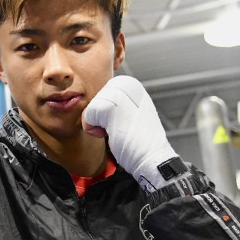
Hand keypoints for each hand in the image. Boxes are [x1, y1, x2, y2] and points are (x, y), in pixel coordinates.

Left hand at [83, 75, 178, 191]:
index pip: (99, 96)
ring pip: (90, 108)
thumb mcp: (128, 112)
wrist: (151, 157)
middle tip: (121, 128)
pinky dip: (94, 130)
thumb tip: (92, 102)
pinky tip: (112, 134)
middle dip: (101, 119)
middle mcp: (126, 83)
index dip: (105, 115)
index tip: (122, 122)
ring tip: (118, 130)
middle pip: (93, 101)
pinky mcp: (110, 106)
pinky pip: (87, 116)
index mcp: (130, 83)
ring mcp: (119, 93)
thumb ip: (112, 102)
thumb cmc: (139, 140)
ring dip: (98, 125)